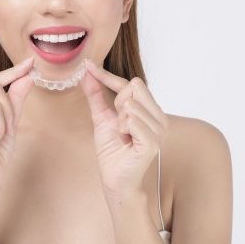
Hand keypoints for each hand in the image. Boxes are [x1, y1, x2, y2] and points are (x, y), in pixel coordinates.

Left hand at [80, 59, 168, 201]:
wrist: (115, 178)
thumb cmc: (112, 150)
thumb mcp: (101, 117)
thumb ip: (96, 95)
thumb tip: (86, 73)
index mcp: (148, 110)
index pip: (130, 83)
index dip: (106, 75)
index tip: (87, 65)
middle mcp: (158, 117)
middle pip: (134, 86)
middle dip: (117, 102)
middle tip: (118, 123)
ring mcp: (159, 129)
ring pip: (131, 104)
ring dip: (119, 120)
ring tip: (123, 135)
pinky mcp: (153, 142)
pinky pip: (132, 121)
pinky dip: (122, 128)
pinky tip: (125, 140)